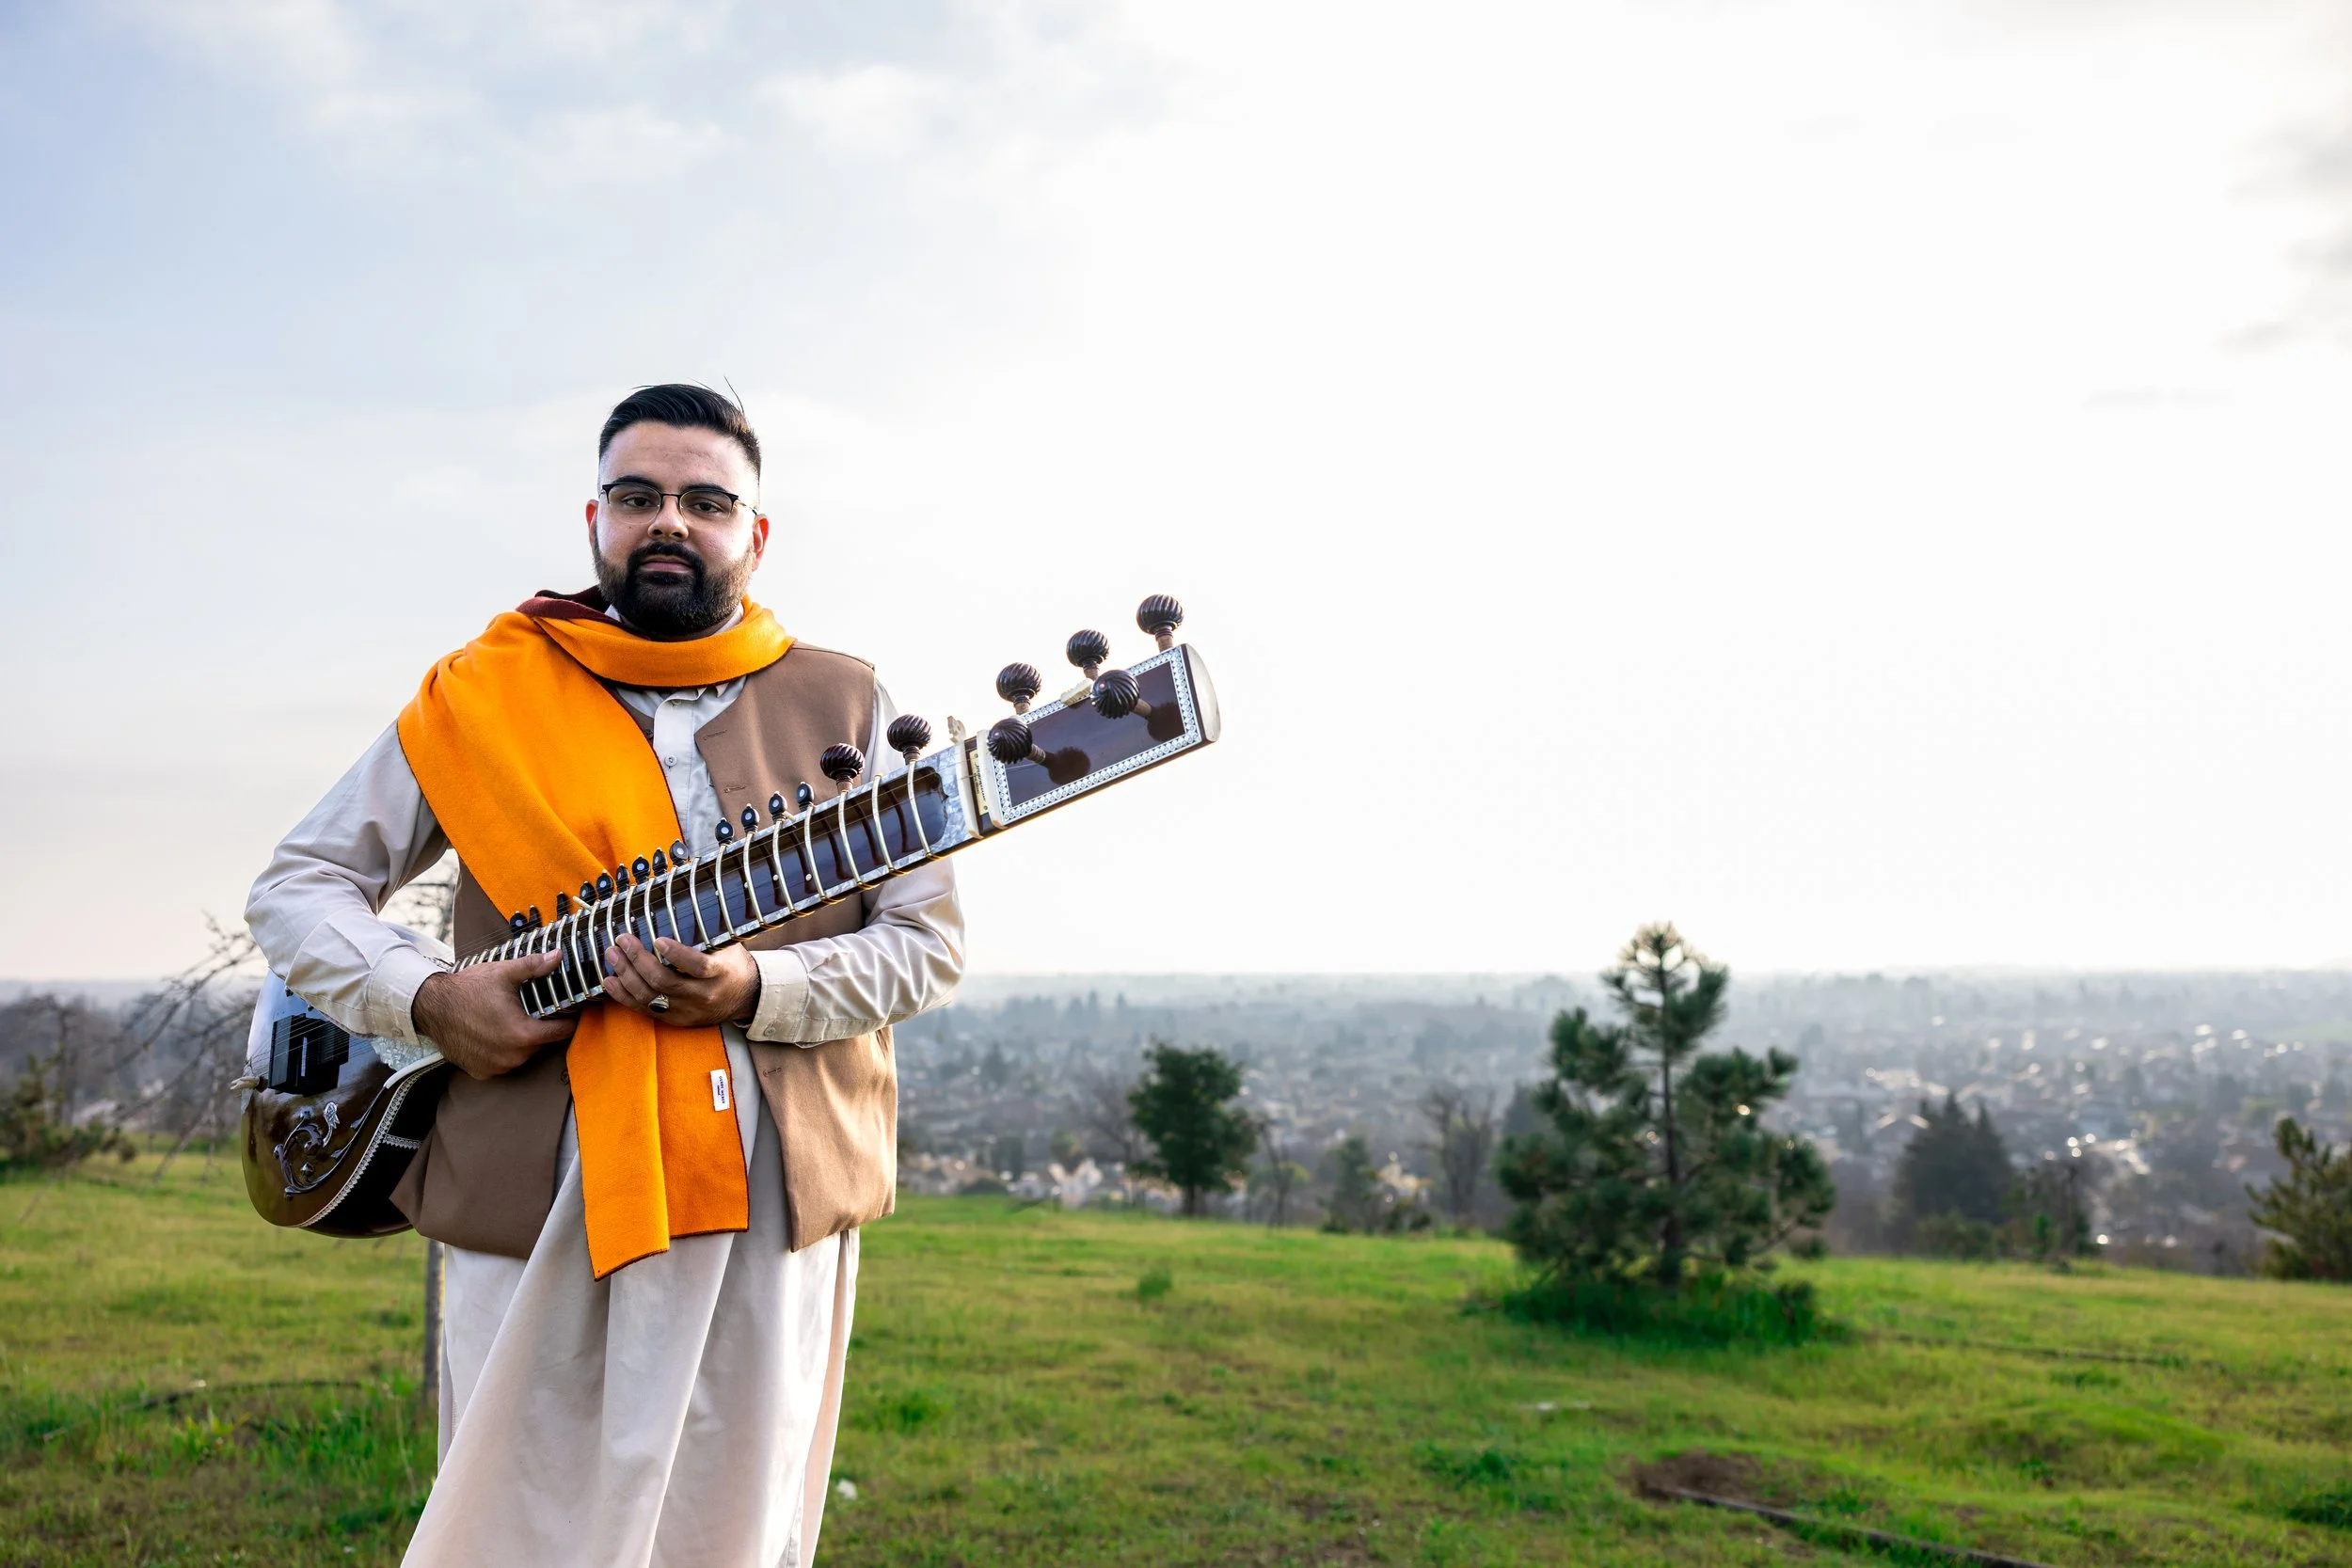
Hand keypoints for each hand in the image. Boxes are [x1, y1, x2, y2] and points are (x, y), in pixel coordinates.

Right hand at [412, 951, 576, 1079]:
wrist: (431, 1006)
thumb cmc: (467, 989)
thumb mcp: (503, 973)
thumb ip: (534, 966)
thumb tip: (558, 956)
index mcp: (523, 1034)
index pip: (561, 1033)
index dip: (567, 1020)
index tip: (566, 1011)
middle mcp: (512, 1057)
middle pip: (541, 1044)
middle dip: (540, 1029)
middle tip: (531, 1011)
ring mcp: (496, 1067)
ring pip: (522, 1055)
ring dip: (520, 1042)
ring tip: (509, 1021)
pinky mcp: (481, 1072)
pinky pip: (502, 1063)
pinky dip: (501, 1052)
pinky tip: (493, 1035)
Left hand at [602, 935, 758, 1028]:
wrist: (744, 998)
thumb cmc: (732, 964)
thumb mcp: (728, 946)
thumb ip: (706, 932)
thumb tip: (677, 904)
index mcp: (719, 974)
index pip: (698, 966)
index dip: (676, 954)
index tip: (658, 940)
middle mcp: (702, 996)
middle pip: (664, 982)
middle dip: (638, 960)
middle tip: (622, 940)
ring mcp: (687, 1011)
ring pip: (650, 997)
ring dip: (626, 975)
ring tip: (612, 955)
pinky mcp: (675, 1020)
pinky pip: (645, 1010)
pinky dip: (624, 996)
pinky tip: (611, 981)